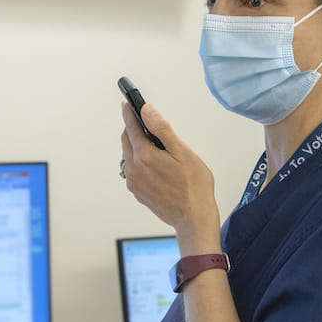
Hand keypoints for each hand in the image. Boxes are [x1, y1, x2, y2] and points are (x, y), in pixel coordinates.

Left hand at [120, 102, 219, 249]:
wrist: (194, 218)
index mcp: (144, 156)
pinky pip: (133, 171)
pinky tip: (156, 165)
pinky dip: (140, 162)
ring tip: (156, 146)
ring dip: (137, 146)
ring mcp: (134, 183)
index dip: (129, 112)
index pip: (131, 127)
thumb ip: (161, 129)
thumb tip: (146, 111)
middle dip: (134, 129)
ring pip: (129, 156)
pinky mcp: (138, 193)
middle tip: (146, 122)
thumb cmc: (194, 186)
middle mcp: (134, 169)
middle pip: (127, 140)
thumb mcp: (182, 151)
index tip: (127, 103)